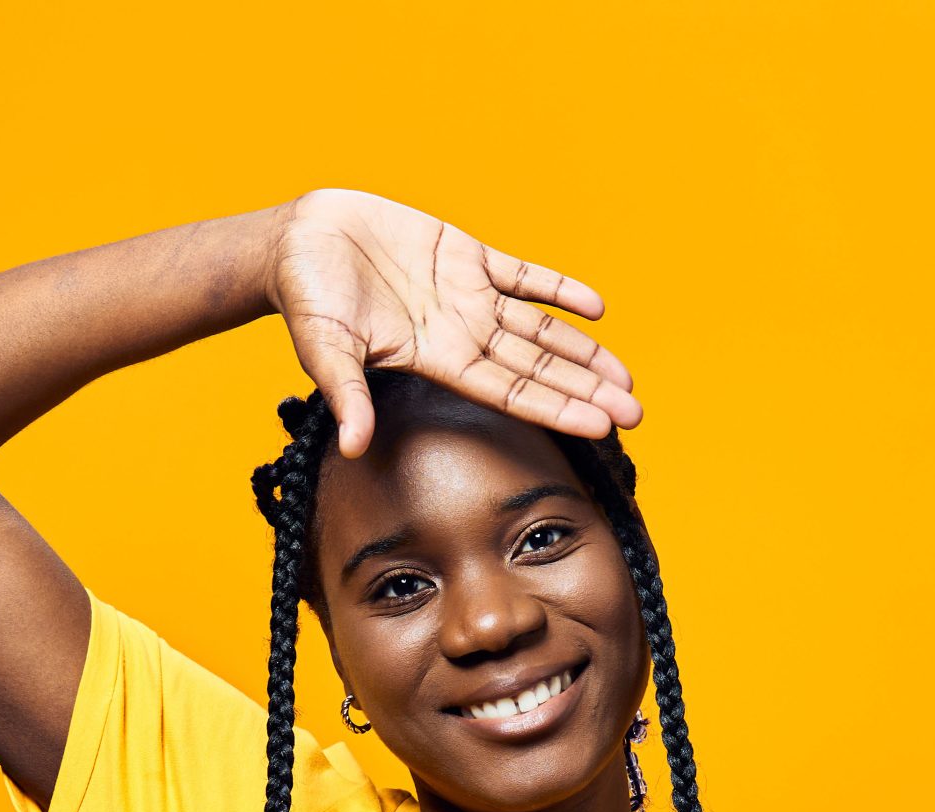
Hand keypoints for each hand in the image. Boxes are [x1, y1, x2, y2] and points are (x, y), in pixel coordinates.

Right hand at [264, 188, 643, 458]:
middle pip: (538, 369)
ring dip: (584, 351)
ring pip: (540, 330)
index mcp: (438, 360)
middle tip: (636, 413)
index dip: (558, 408)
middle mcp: (463, 334)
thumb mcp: (324, 348)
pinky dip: (558, 289)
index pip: (511, 392)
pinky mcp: (465, 255)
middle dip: (587, 390)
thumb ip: (345, 394)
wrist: (298, 241)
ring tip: (625, 375)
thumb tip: (353, 447)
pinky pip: (523, 276)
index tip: (601, 427)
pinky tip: (596, 309)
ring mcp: (468, 296)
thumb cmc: (305, 298)